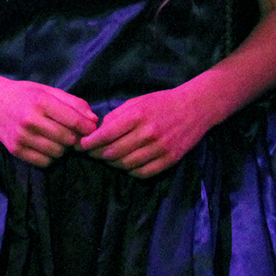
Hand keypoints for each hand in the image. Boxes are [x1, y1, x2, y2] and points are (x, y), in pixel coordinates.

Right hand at [0, 78, 96, 166]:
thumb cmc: (25, 95)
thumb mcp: (49, 91)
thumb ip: (74, 103)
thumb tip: (94, 121)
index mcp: (41, 102)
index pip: (75, 122)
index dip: (88, 128)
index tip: (91, 129)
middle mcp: (30, 120)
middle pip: (68, 139)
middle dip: (74, 138)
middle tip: (70, 132)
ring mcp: (21, 136)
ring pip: (58, 153)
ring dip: (62, 148)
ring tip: (56, 138)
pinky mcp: (15, 150)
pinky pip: (44, 162)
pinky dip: (49, 156)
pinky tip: (45, 145)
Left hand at [79, 86, 212, 176]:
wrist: (195, 107)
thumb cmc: (161, 103)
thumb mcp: (136, 102)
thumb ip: (116, 116)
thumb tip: (98, 132)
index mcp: (137, 116)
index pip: (106, 134)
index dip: (89, 143)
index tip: (80, 145)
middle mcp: (148, 133)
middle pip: (113, 152)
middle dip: (98, 155)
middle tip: (92, 154)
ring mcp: (160, 148)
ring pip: (126, 164)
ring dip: (113, 164)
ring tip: (108, 159)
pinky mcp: (170, 159)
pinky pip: (143, 173)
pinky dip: (130, 171)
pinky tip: (126, 165)